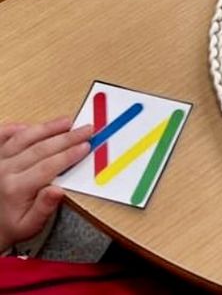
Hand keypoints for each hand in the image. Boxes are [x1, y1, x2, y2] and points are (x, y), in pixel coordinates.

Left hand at [0, 118, 92, 252]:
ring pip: (24, 138)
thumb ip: (44, 209)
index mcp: (15, 189)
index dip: (70, 154)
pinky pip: (2, 136)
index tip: (86, 146)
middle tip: (86, 130)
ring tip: (67, 122)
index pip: (48, 166)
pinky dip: (14, 128)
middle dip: (68, 137)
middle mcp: (5, 171)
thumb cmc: (10, 225)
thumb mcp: (29, 226)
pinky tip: (30, 125)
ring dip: (48, 128)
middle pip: (41, 148)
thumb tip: (58, 191)